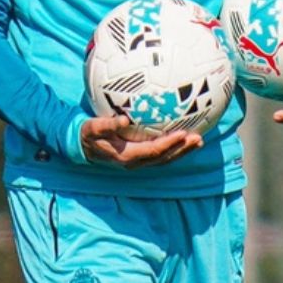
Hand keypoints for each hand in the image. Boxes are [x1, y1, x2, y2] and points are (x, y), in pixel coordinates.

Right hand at [80, 114, 202, 168]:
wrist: (84, 147)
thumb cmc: (89, 135)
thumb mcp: (93, 128)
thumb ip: (108, 125)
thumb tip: (123, 120)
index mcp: (126, 156)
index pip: (152, 151)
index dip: (168, 144)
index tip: (182, 134)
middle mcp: (135, 162)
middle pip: (164, 158)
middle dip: (182, 150)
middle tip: (198, 139)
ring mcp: (139, 162)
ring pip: (165, 159)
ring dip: (182, 151)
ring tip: (198, 141)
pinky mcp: (141, 157)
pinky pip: (161, 154)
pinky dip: (175, 148)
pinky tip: (184, 139)